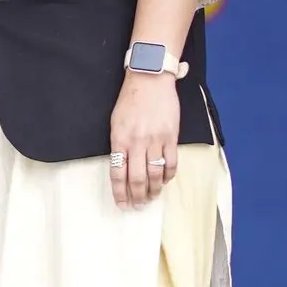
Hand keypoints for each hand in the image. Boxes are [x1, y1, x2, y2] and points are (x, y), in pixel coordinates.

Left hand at [109, 71, 179, 208]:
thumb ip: (118, 144)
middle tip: (138, 206)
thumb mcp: (115, 123)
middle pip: (137, 178)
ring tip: (151, 197)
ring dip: (153, 189)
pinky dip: (168, 175)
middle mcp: (137, 143)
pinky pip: (171, 162)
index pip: (118, 173)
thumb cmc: (129, 101)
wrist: (149, 81)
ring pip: (154, 173)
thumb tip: (121, 166)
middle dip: (137, 196)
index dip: (120, 192)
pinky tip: (164, 181)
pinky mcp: (171, 137)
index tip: (122, 204)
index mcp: (119, 140)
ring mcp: (155, 140)